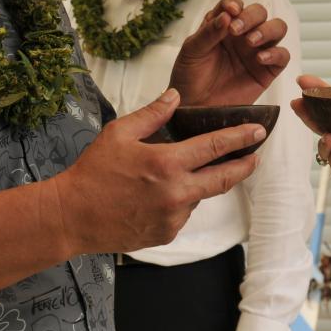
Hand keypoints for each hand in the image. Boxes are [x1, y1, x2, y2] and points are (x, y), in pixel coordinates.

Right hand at [51, 88, 265, 254]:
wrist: (72, 217)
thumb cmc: (93, 172)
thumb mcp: (119, 133)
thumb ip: (153, 114)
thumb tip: (175, 96)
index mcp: (167, 163)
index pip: (215, 147)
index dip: (240, 138)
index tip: (258, 132)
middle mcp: (177, 193)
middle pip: (223, 178)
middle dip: (244, 165)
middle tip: (255, 156)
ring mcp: (173, 217)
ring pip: (199, 196)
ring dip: (198, 184)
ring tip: (175, 175)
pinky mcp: (167, 234)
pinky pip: (183, 213)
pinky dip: (180, 201)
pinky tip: (158, 195)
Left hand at [171, 0, 289, 106]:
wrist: (194, 107)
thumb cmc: (189, 77)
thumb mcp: (192, 51)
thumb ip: (208, 32)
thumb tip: (226, 16)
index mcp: (223, 25)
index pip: (235, 4)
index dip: (235, 3)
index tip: (230, 11)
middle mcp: (243, 35)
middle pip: (259, 12)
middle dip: (251, 16)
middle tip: (236, 30)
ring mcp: (257, 51)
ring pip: (277, 28)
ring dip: (267, 29)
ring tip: (251, 42)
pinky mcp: (267, 71)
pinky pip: (282, 55)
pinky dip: (275, 53)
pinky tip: (260, 59)